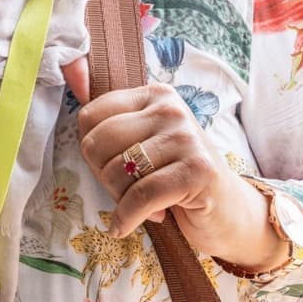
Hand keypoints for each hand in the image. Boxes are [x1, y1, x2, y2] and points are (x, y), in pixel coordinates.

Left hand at [74, 81, 285, 270]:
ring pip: (118, 171)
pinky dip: (127, 218)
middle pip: (98, 143)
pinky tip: (127, 226)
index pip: (90, 116)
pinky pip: (141, 197)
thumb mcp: (144, 143)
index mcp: (153, 95)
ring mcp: (186, 137)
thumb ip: (112, 123)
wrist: (230, 213)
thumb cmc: (178, 178)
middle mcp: (170, 109)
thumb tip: (72, 76)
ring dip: (120, 200)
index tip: (111, 168)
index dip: (91, 151)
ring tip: (142, 205)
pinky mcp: (198, 171)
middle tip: (124, 191)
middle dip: (103, 176)